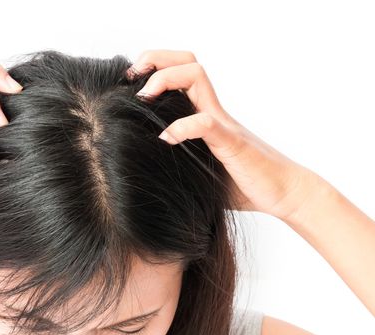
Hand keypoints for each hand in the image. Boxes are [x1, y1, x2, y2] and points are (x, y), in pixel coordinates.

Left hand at [127, 49, 315, 220]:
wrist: (284, 193)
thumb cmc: (242, 183)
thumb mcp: (200, 169)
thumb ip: (177, 161)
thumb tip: (141, 172)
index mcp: (204, 114)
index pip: (182, 72)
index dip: (154, 67)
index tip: (130, 84)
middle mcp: (213, 111)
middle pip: (188, 63)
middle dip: (156, 60)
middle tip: (134, 79)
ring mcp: (222, 124)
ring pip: (196, 77)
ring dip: (165, 80)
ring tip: (145, 98)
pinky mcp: (231, 142)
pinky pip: (205, 123)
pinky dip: (182, 126)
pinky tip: (165, 138)